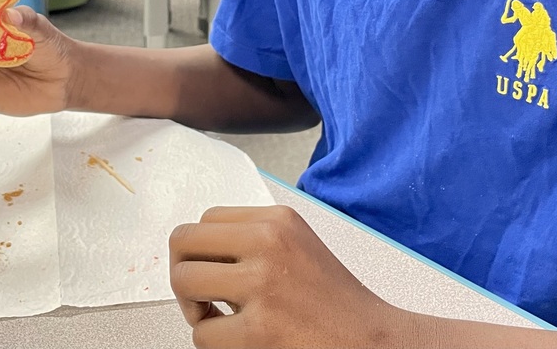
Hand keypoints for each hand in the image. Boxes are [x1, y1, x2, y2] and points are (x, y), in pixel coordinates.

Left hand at [170, 205, 418, 348]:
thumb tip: (198, 248)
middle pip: (183, 242)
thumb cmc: (334, 302)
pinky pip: (201, 334)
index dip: (199, 250)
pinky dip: (213, 343)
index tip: (210, 271)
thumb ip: (253, 237)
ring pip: (183, 282)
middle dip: (183, 273)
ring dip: (192, 308)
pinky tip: (238, 341)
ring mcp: (262, 284)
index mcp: (277, 220)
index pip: (205, 219)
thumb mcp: (297, 245)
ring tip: (217, 319)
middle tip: (202, 297)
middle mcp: (268, 242)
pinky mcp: (259, 330)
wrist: (373, 342)